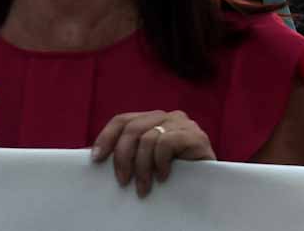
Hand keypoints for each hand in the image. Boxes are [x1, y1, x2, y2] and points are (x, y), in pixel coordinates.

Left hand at [91, 111, 214, 197]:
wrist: (210, 185)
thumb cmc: (174, 175)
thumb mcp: (147, 161)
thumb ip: (130, 153)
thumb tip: (94, 157)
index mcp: (153, 120)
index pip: (123, 119)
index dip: (106, 137)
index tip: (96, 159)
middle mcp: (167, 116)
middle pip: (132, 128)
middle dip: (123, 157)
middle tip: (123, 181)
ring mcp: (183, 124)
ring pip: (148, 138)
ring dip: (142, 167)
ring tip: (144, 187)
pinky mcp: (196, 136)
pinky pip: (167, 143)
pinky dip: (160, 162)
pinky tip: (163, 176)